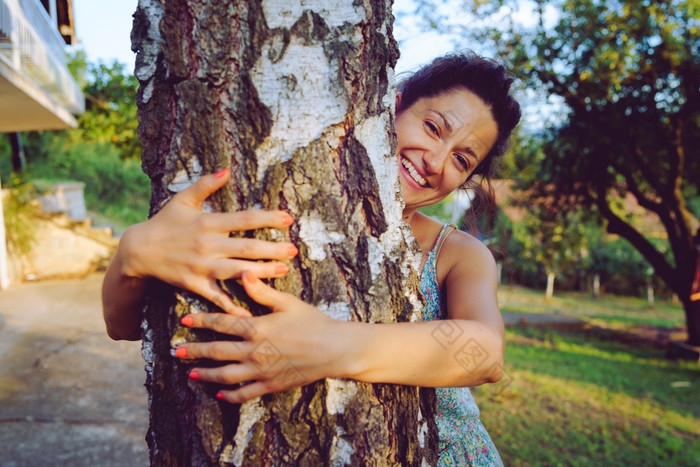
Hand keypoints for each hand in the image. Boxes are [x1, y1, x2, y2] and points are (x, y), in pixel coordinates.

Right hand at [117, 168, 297, 315]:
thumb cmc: (163, 223)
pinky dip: (233, 306)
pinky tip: (251, 313)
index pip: (244, 219)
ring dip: (262, 272)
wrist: (137, 252)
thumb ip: (205, 184)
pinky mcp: (194, 284)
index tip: (289, 218)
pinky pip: (217, 297)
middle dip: (273, 249)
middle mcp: (207, 245)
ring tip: (283, 271)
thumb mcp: (183, 200)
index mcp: (208, 222)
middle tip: (293, 250)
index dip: (268, 218)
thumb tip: (226, 169)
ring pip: (238, 271)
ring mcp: (201, 267)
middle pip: (247, 247)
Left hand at [176, 271, 347, 402]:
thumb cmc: (313, 322)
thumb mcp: (288, 303)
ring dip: (206, 375)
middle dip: (194, 351)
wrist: (334, 349)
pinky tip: (219, 394)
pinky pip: (245, 394)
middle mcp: (254, 351)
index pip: (222, 324)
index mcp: (257, 328)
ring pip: (226, 376)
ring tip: (191, 374)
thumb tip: (243, 273)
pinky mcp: (271, 385)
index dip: (201, 322)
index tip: (184, 321)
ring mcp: (261, 371)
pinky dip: (230, 396)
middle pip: (217, 352)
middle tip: (176, 352)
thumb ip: (262, 291)